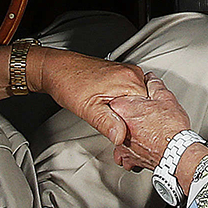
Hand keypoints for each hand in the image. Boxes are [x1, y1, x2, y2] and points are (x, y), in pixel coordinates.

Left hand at [25, 48, 150, 144]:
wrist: (57, 70)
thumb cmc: (68, 83)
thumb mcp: (87, 109)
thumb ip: (106, 123)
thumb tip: (121, 136)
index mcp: (128, 80)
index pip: (150, 108)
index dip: (141, 125)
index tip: (133, 136)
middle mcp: (131, 74)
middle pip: (146, 105)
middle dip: (137, 120)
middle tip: (123, 132)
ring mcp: (127, 73)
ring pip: (139, 100)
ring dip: (132, 113)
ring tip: (118, 122)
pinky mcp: (121, 76)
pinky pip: (131, 94)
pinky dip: (127, 105)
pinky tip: (115, 112)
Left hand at [106, 78, 195, 170]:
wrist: (176, 153)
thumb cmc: (170, 128)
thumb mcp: (165, 98)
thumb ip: (154, 85)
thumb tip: (150, 79)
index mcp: (122, 107)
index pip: (118, 96)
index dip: (131, 97)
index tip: (139, 99)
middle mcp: (117, 127)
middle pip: (117, 117)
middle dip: (128, 116)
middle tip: (144, 114)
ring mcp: (121, 144)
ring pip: (119, 135)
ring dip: (129, 133)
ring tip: (144, 131)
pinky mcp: (128, 158)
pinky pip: (124, 154)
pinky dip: (130, 151)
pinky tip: (140, 146)